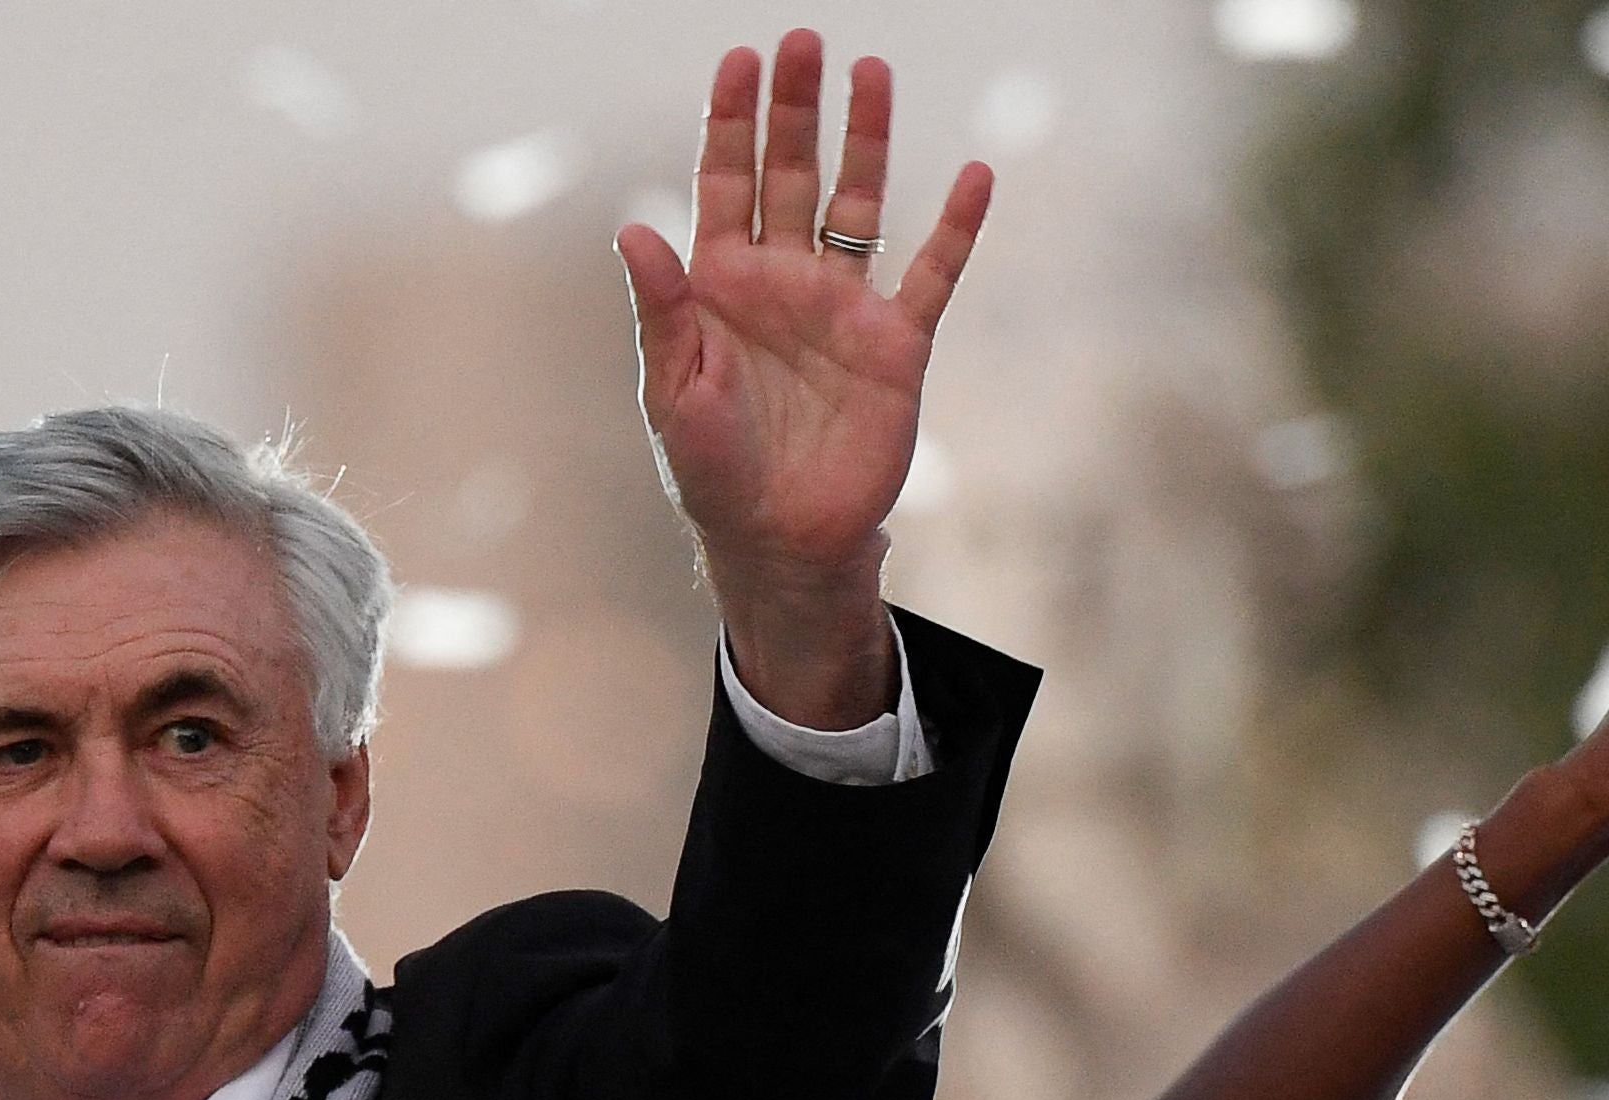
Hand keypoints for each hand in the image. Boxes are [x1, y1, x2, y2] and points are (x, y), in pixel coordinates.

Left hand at [617, 33, 989, 726]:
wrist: (781, 542)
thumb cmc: (712, 473)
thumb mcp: (673, 391)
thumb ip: (662, 309)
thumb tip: (632, 230)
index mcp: (719, 284)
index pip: (724, 181)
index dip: (731, 121)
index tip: (742, 60)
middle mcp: (782, 281)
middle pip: (791, 173)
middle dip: (797, 110)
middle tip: (806, 43)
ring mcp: (841, 309)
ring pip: (858, 205)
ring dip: (866, 142)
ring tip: (873, 73)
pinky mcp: (895, 347)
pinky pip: (931, 276)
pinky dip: (954, 229)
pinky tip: (975, 178)